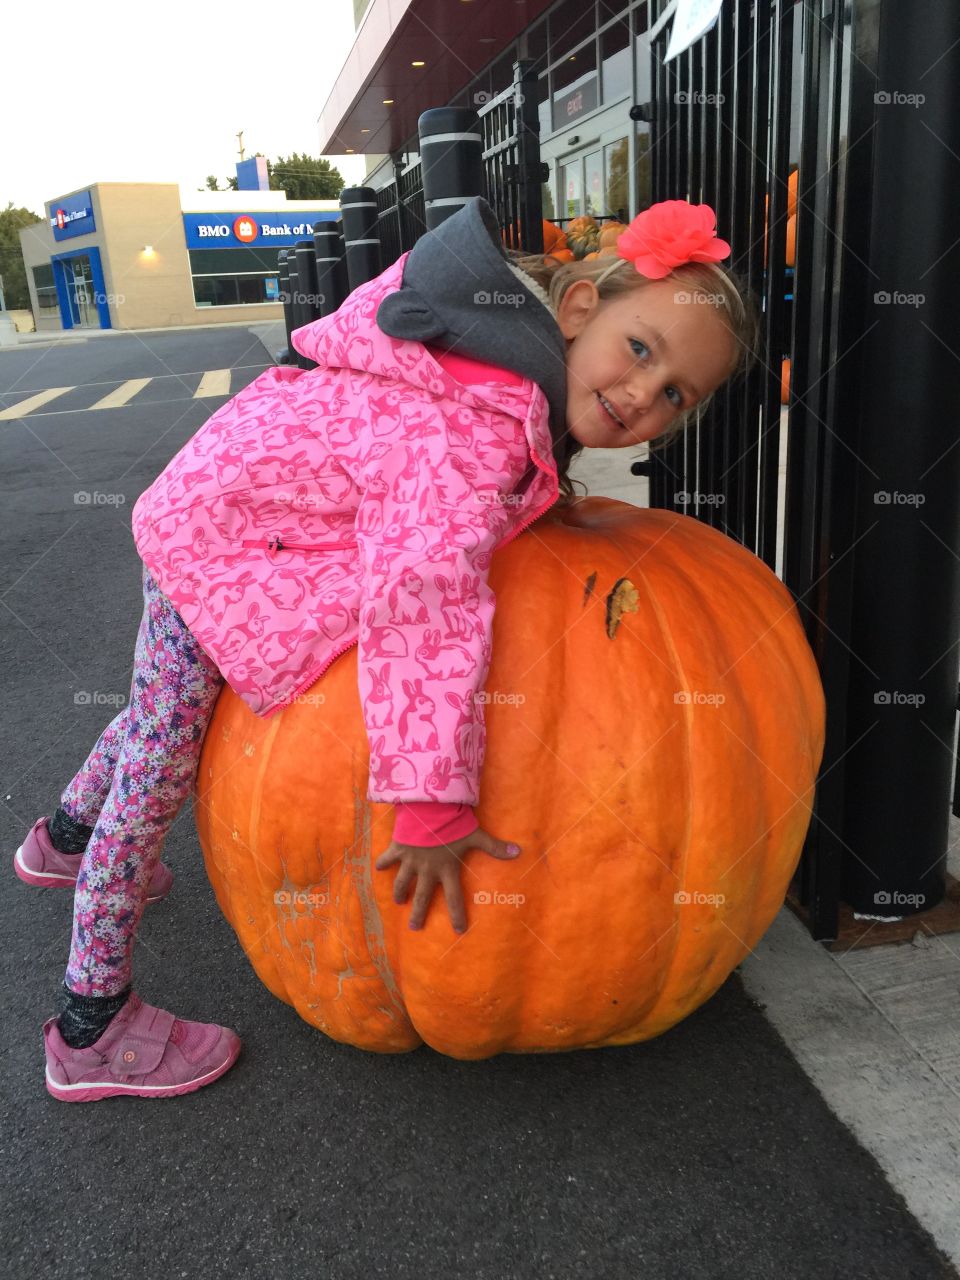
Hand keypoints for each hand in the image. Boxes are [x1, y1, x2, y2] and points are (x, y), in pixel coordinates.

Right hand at [374, 827, 520, 934]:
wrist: (429, 808)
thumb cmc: (454, 823)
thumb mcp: (476, 835)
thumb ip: (495, 847)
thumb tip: (519, 852)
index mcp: (447, 869)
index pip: (455, 898)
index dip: (457, 915)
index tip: (457, 931)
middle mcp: (428, 870)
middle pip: (423, 897)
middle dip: (418, 914)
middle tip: (414, 928)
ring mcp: (411, 860)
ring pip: (403, 882)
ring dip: (400, 892)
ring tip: (398, 901)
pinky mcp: (399, 848)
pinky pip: (388, 858)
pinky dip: (383, 862)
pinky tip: (377, 867)